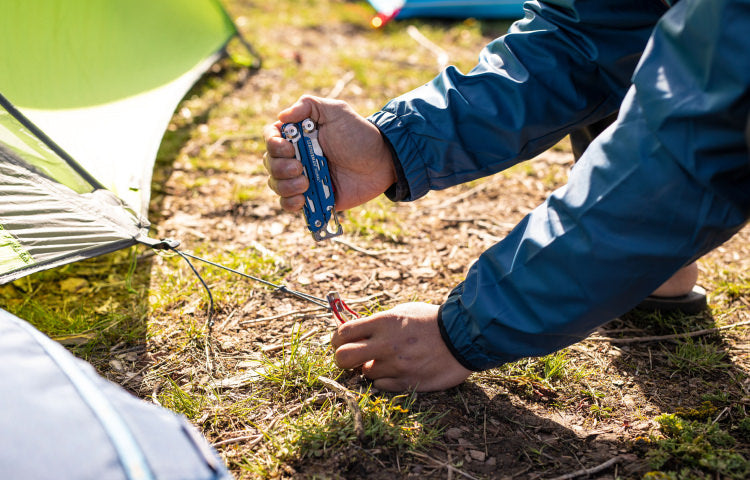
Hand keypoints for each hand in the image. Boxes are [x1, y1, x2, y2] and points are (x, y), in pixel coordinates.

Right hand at [262, 95, 396, 211]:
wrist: (380, 162)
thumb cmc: (359, 134)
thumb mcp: (336, 111)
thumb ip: (308, 105)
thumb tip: (281, 116)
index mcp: (298, 135)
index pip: (270, 137)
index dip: (272, 144)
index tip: (289, 148)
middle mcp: (296, 156)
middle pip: (269, 163)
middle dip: (280, 166)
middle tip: (300, 166)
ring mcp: (302, 178)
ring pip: (275, 185)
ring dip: (285, 185)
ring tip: (306, 182)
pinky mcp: (311, 198)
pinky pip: (287, 205)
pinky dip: (289, 203)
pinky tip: (302, 198)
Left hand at [331, 302, 471, 391]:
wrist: (463, 338)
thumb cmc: (431, 321)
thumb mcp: (402, 312)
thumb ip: (377, 322)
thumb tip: (354, 331)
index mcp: (383, 323)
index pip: (343, 333)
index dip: (336, 339)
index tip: (340, 342)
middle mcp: (385, 345)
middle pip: (342, 358)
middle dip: (342, 358)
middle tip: (352, 357)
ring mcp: (395, 366)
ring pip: (364, 373)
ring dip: (369, 368)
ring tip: (385, 361)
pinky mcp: (406, 382)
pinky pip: (381, 385)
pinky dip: (384, 379)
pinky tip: (395, 371)